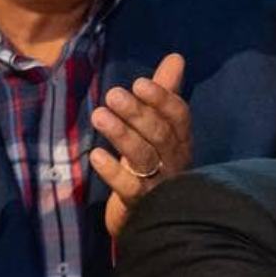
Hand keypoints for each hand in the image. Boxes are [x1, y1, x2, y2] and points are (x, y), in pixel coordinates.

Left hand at [88, 53, 190, 236]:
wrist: (147, 219)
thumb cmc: (152, 165)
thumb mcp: (158, 127)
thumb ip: (164, 93)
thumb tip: (176, 58)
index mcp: (180, 140)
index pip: (179, 116)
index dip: (162, 99)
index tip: (139, 83)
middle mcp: (173, 160)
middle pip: (160, 134)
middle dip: (137, 113)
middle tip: (112, 94)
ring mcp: (158, 184)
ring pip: (144, 157)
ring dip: (122, 135)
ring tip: (99, 115)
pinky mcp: (140, 204)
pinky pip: (129, 188)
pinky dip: (113, 171)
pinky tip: (95, 156)